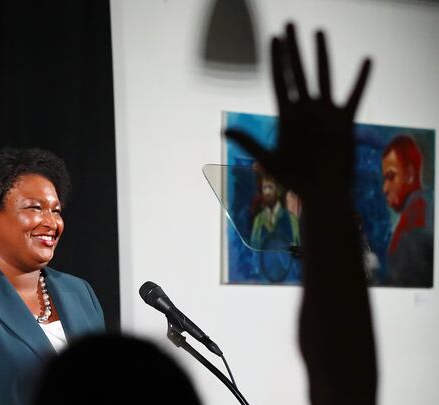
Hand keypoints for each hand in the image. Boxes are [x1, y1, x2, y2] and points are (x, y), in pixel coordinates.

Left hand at [225, 23, 371, 203]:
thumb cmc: (294, 180)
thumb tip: (224, 130)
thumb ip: (249, 141)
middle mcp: (304, 110)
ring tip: (319, 31)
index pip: (279, 80)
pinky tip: (367, 60)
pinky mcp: (345, 121)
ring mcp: (325, 113)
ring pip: (323, 76)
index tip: (273, 38)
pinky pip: (354, 95)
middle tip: (290, 23)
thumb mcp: (269, 159)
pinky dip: (360, 79)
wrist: (322, 194)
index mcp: (285, 116)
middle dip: (293, 48)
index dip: (276, 58)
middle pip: (297, 71)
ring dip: (321, 54)